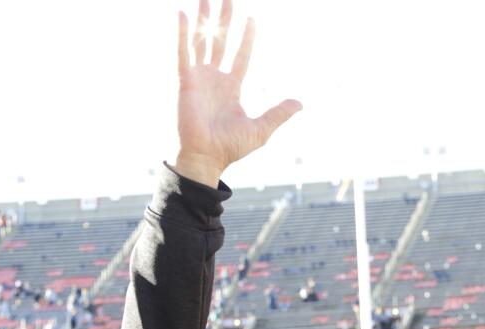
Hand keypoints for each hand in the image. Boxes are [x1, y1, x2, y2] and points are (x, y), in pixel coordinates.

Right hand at [174, 0, 301, 186]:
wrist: (208, 156)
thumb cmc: (231, 147)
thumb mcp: (261, 128)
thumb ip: (279, 113)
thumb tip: (300, 103)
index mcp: (232, 88)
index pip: (241, 56)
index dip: (246, 38)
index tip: (251, 19)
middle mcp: (215, 79)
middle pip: (221, 42)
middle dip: (224, 21)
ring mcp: (199, 78)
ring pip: (202, 41)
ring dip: (204, 20)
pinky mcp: (185, 81)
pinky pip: (184, 53)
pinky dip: (183, 34)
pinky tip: (184, 15)